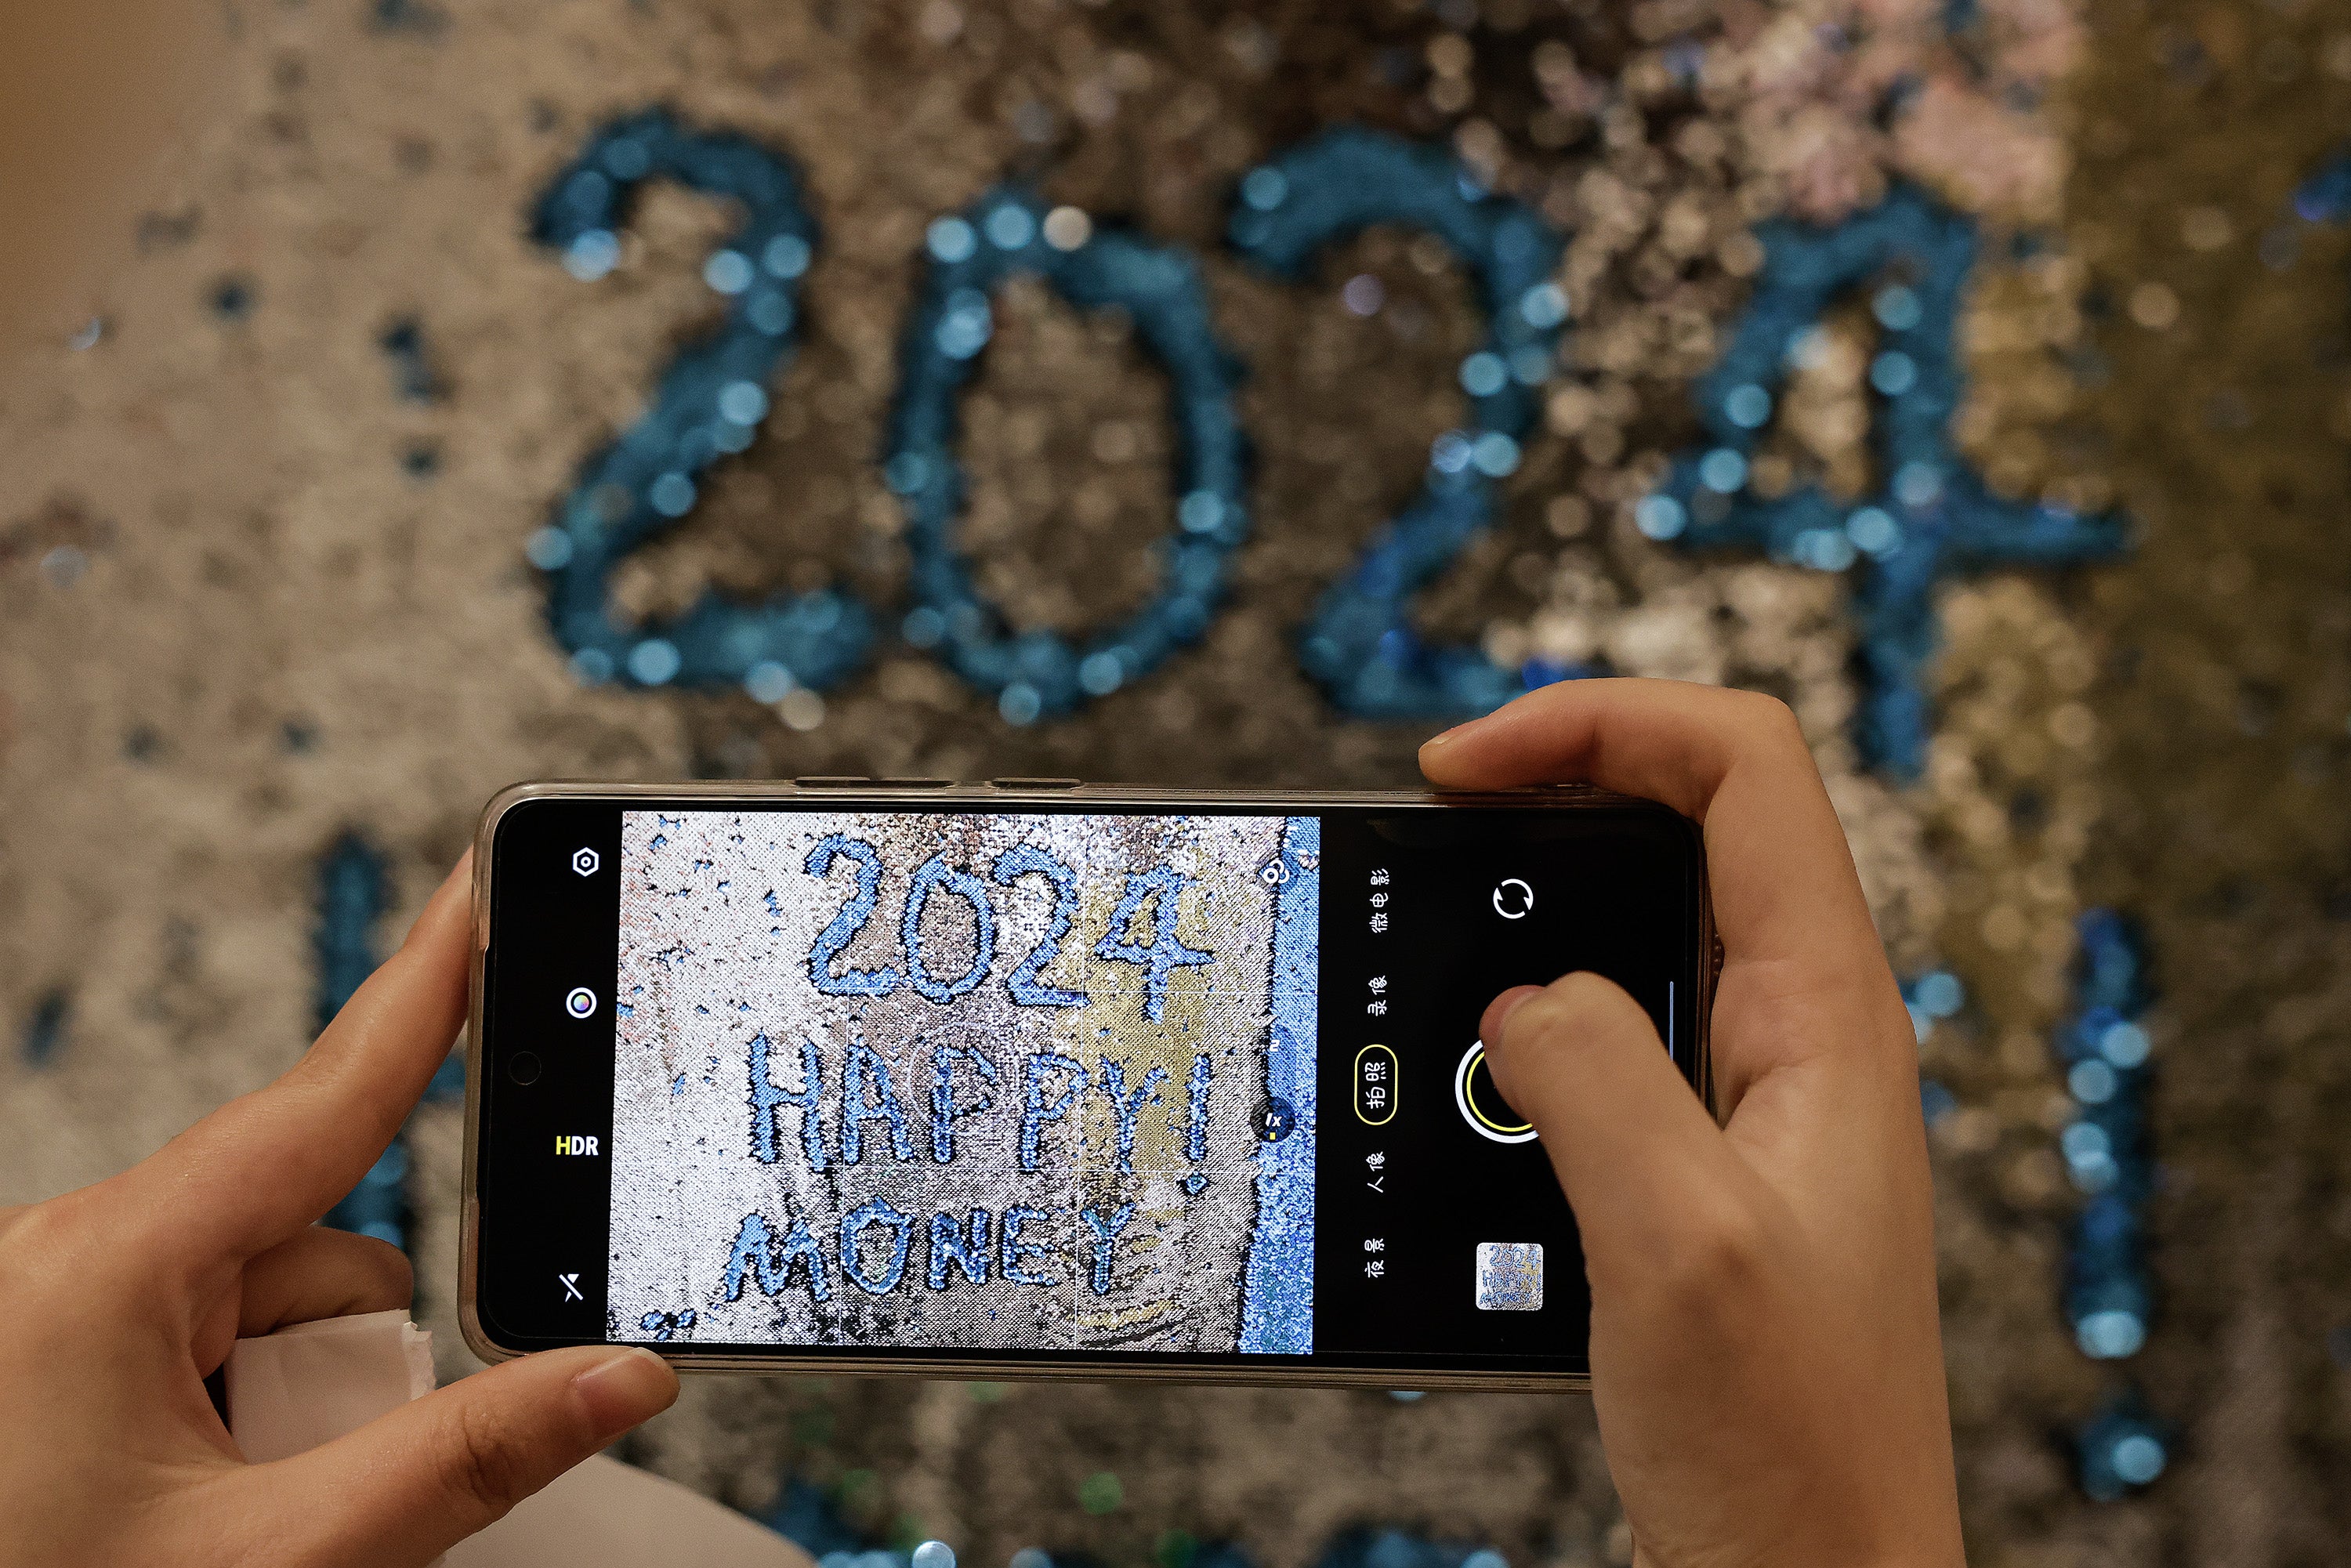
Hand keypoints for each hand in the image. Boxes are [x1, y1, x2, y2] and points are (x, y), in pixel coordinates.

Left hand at [0, 854, 678, 1567]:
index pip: (321, 1101)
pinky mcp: (51, 1358)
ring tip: (235, 1527)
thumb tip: (619, 1375)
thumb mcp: (273, 1560)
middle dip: (345, 1359)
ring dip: (292, 1401)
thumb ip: (463, 1459)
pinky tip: (199, 1512)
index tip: (484, 890)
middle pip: (310, 1248)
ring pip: (262, 1304)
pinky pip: (202, 1343)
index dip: (425, 988)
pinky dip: (238, 1413)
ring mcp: (53, 1311)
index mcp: (101, 1269)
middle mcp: (66, 1262)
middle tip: (301, 1492)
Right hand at [1421, 680, 1962, 1567]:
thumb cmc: (1789, 1452)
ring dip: (1528, 914)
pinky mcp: (1700, 1168)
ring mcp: (1753, 1102)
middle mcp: (1802, 1037)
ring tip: (1429, 941)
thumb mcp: (1677, 1243)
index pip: (1742, 766)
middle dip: (1553, 793)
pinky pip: (1611, 1041)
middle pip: (1690, 820)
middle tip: (1431, 828)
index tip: (1461, 769)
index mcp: (1829, 1017)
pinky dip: (1526, 1027)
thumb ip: (1593, 1078)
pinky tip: (1463, 1079)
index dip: (1600, 720)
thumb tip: (1522, 1006)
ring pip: (1640, 930)